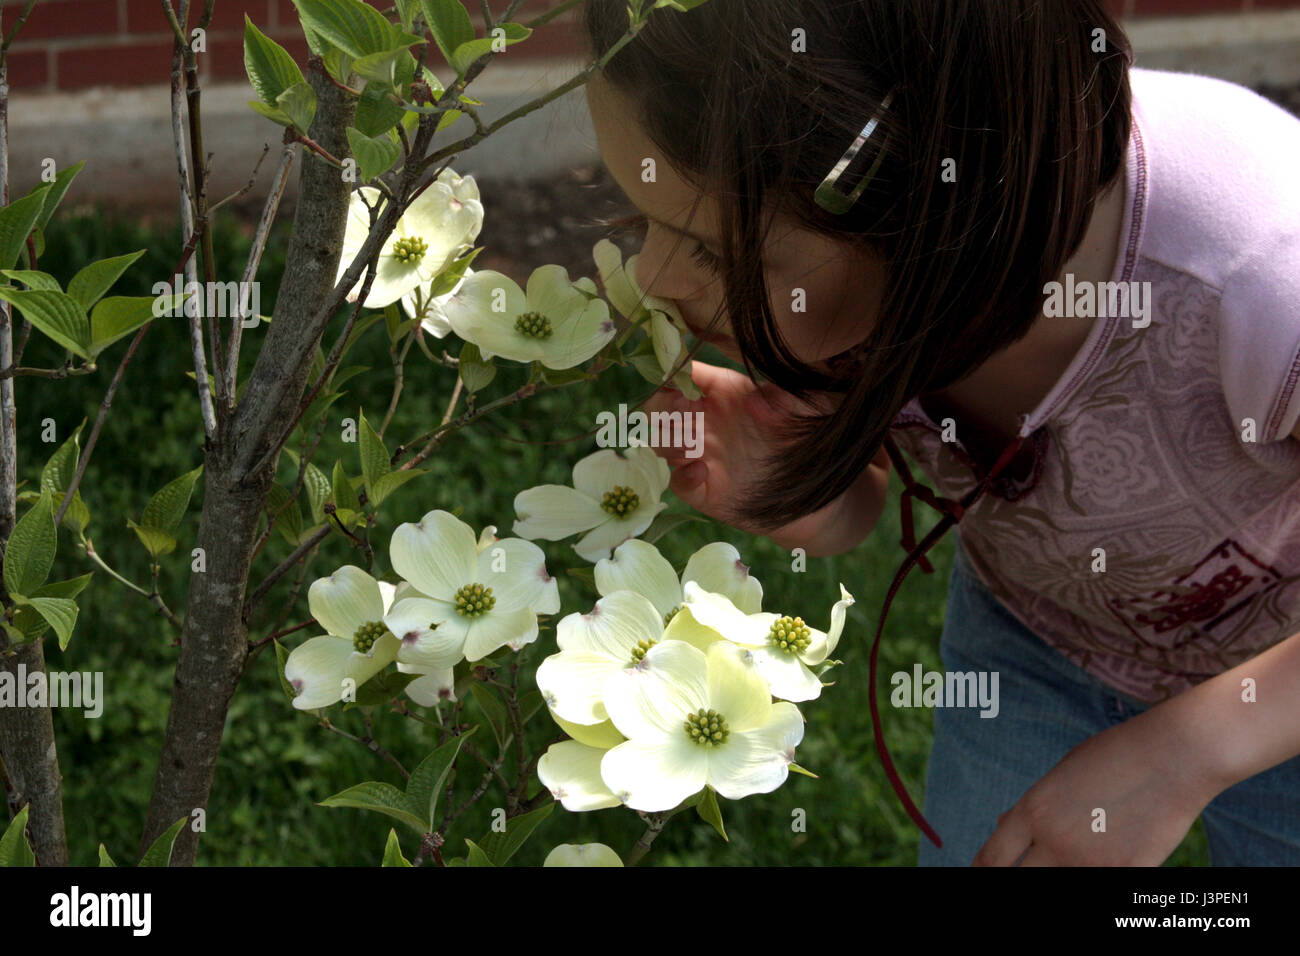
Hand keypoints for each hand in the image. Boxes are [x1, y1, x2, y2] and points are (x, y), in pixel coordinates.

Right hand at [642, 360, 845, 547]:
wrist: (819, 492)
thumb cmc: (809, 439)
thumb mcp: (807, 408)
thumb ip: (785, 398)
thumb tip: (753, 402)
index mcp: (724, 392)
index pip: (684, 375)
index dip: (674, 375)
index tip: (682, 383)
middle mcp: (706, 421)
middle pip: (659, 406)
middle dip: (661, 406)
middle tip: (681, 410)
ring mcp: (701, 455)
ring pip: (660, 441)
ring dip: (665, 439)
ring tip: (689, 443)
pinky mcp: (703, 489)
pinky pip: (677, 481)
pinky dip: (682, 475)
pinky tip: (700, 470)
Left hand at [972, 709, 1219, 865]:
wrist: (1175, 755)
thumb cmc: (1116, 756)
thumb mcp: (1062, 773)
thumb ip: (1033, 806)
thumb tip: (1002, 826)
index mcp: (1033, 811)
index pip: (992, 858)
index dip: (984, 870)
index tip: (985, 872)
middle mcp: (1055, 841)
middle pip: (1017, 880)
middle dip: (1016, 878)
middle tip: (1025, 871)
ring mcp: (1092, 862)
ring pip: (1057, 885)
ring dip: (1058, 874)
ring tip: (1069, 859)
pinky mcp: (1127, 872)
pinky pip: (1103, 887)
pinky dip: (1100, 874)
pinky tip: (1105, 862)